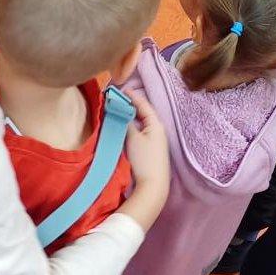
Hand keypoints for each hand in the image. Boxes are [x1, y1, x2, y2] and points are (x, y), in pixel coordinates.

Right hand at [122, 94, 169, 229]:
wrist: (153, 186)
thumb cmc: (144, 159)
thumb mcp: (133, 138)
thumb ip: (127, 123)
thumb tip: (122, 114)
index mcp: (156, 124)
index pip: (144, 105)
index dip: (133, 96)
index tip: (122, 89)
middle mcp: (158, 130)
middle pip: (143, 113)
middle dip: (131, 106)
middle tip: (117, 99)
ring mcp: (155, 141)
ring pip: (141, 124)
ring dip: (131, 117)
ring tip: (118, 111)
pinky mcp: (150, 151)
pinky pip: (140, 132)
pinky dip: (133, 127)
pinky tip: (125, 128)